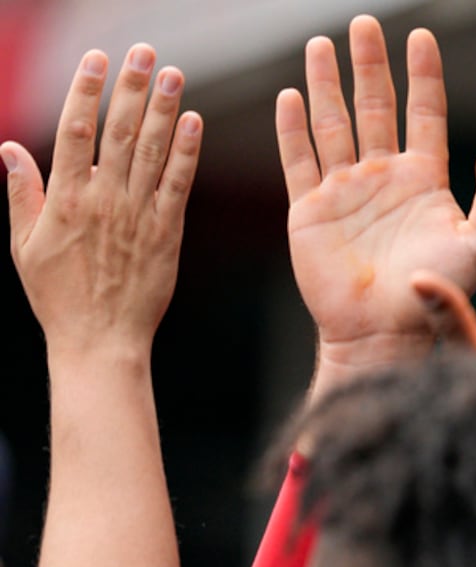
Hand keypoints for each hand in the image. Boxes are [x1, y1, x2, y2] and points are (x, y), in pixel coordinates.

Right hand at [4, 45, 200, 357]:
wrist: (100, 340)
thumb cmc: (59, 296)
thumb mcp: (24, 244)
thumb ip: (22, 192)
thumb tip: (9, 147)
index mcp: (65, 199)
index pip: (75, 130)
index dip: (87, 91)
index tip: (98, 60)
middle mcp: (104, 201)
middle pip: (119, 132)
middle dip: (132, 89)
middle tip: (145, 54)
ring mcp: (138, 216)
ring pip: (152, 153)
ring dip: (164, 110)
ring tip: (174, 75)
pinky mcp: (167, 234)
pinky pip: (179, 186)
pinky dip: (187, 153)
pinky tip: (194, 123)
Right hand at [277, 15, 475, 395]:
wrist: (386, 332)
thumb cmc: (437, 294)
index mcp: (424, 180)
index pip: (424, 114)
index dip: (422, 76)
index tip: (422, 36)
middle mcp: (383, 178)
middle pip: (375, 107)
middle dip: (370, 66)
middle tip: (364, 23)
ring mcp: (345, 190)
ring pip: (334, 123)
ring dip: (328, 84)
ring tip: (323, 43)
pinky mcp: (311, 210)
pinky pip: (300, 160)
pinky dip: (293, 129)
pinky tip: (292, 95)